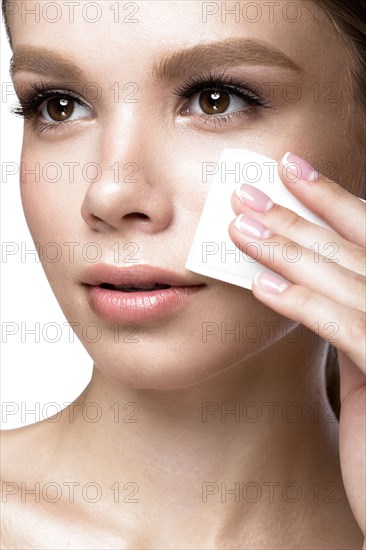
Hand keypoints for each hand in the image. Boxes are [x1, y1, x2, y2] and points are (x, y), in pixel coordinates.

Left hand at [228, 151, 365, 536]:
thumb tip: (311, 289)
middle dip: (297, 214)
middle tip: (245, 191)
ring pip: (344, 278)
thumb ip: (350, 323)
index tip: (291, 169)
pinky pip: (343, 328)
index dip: (331, 198)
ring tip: (238, 226)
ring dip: (287, 248)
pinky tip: (260, 284)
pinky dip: (302, 302)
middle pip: (353, 247)